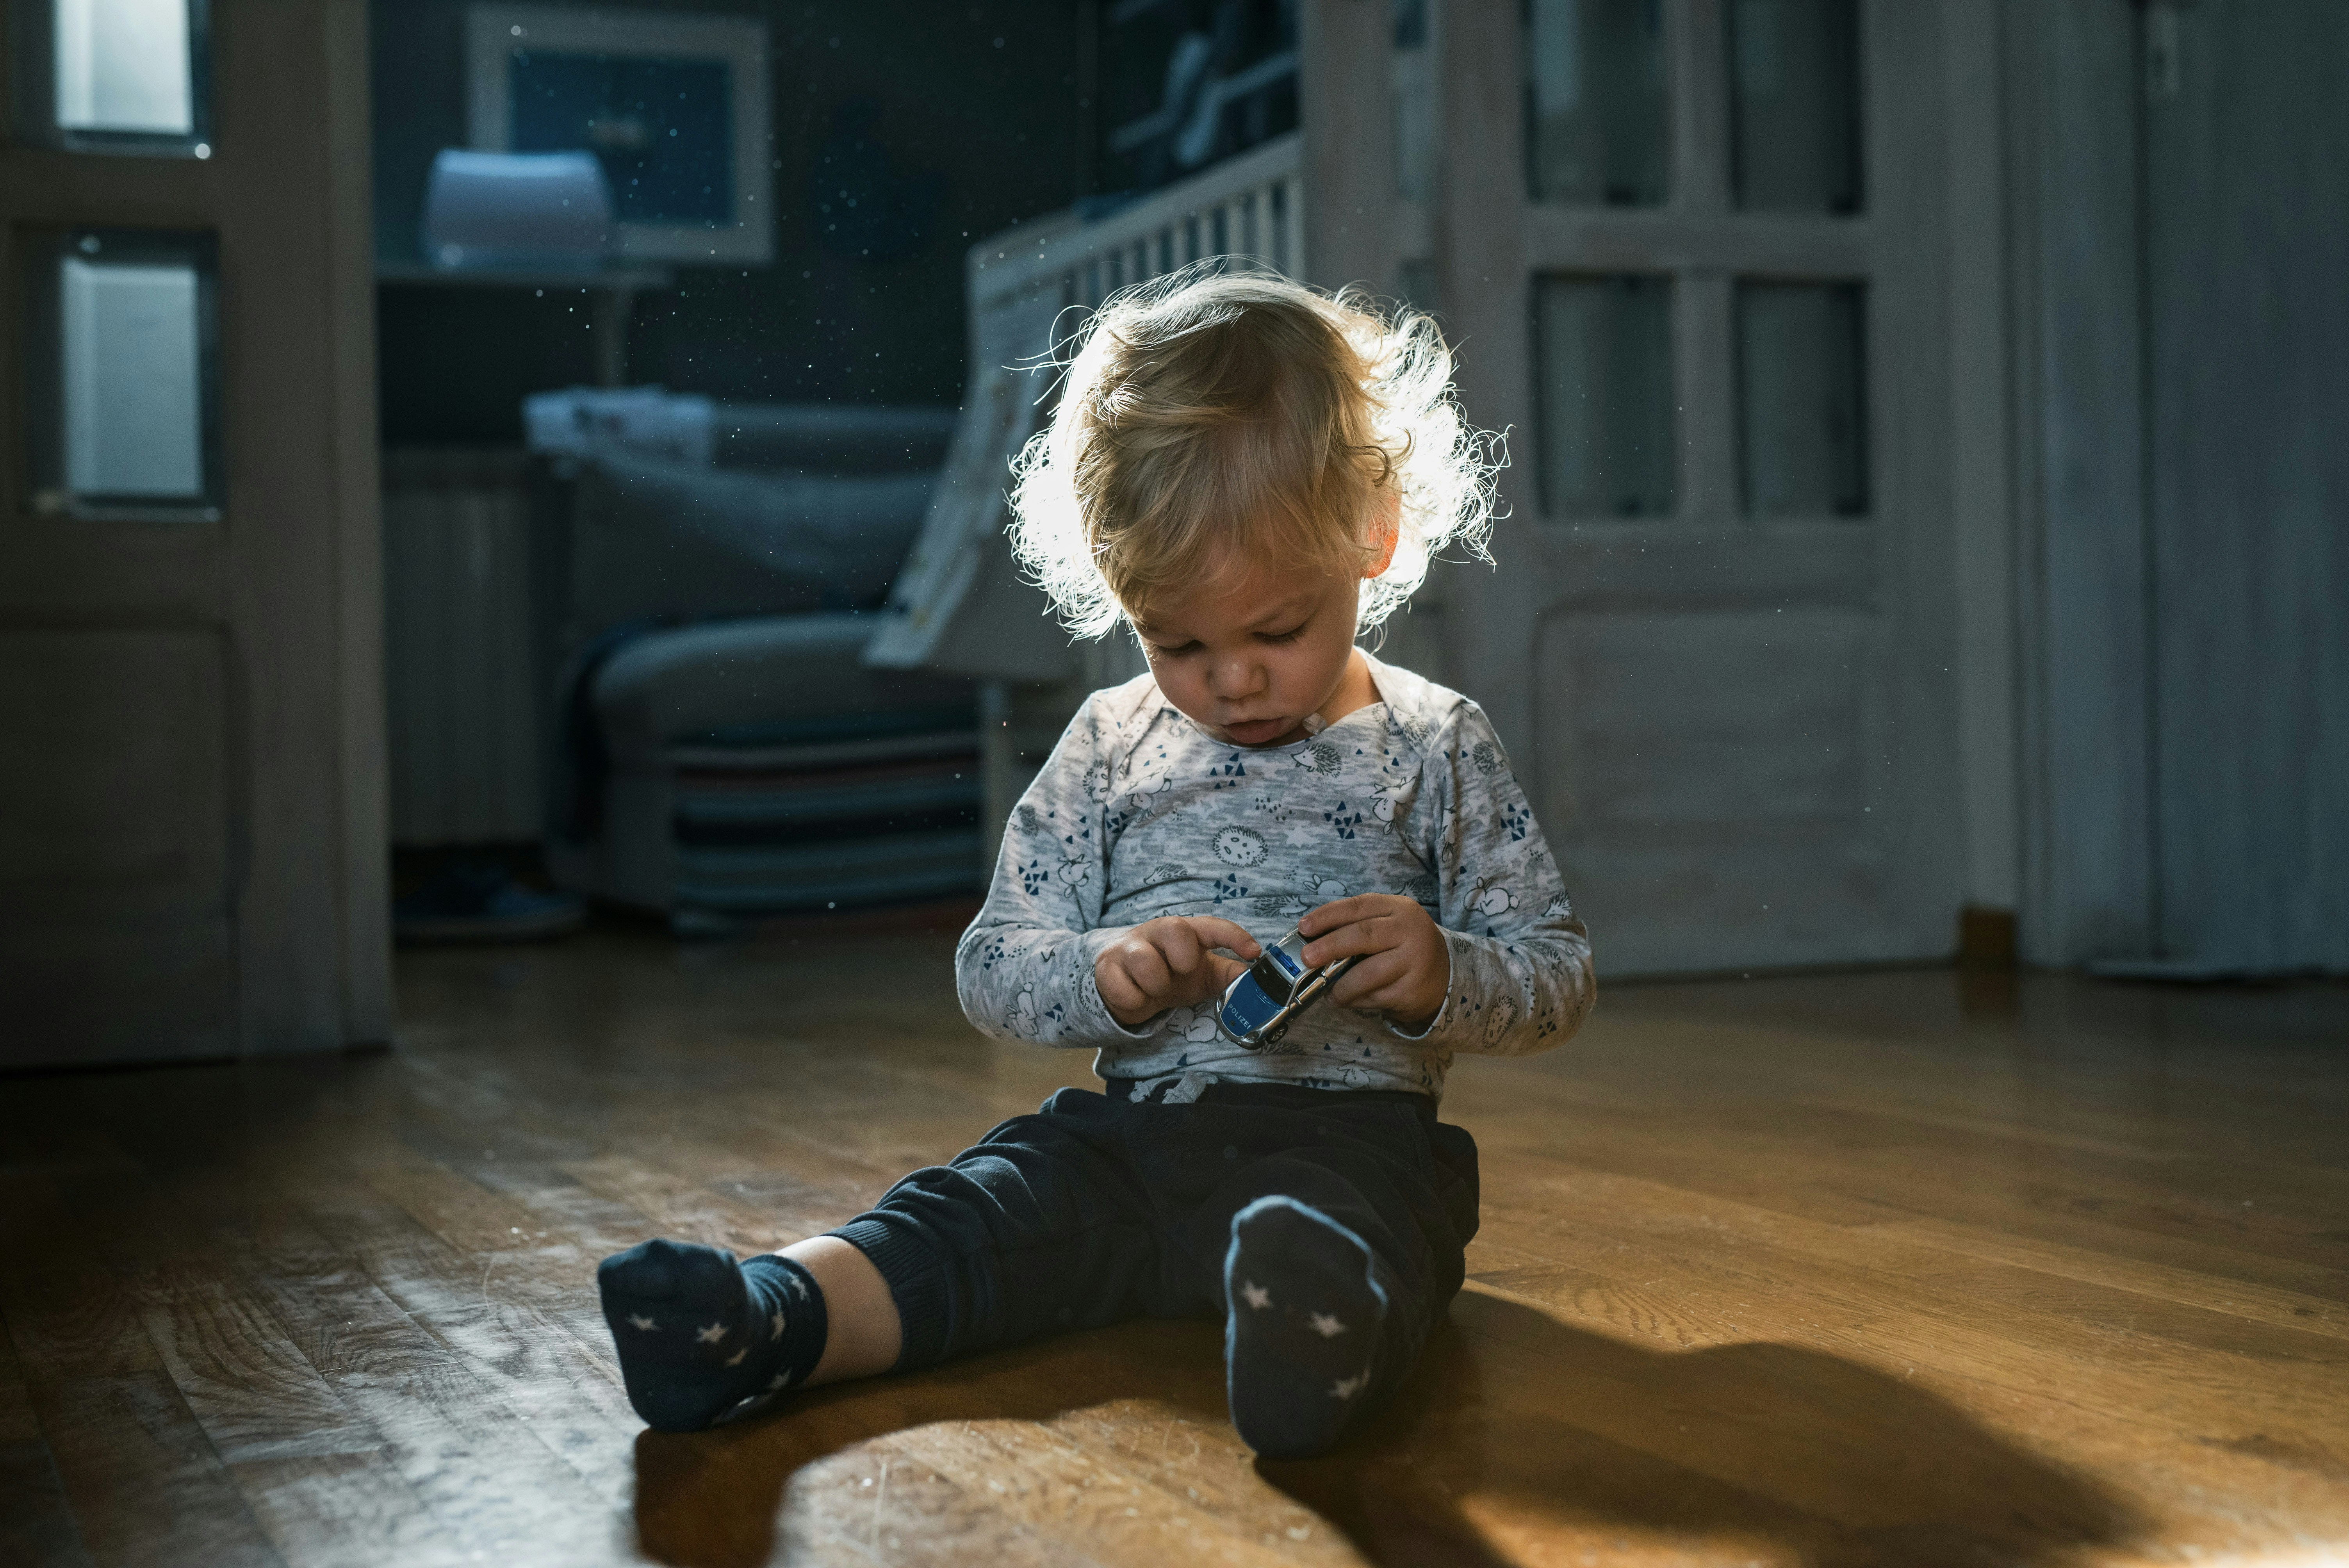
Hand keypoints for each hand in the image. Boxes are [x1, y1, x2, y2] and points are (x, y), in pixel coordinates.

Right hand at [1095, 916, 1261, 1027]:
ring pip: (1147, 964)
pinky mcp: (1107, 967)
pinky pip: (1127, 993)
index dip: (1233, 935)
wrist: (1126, 987)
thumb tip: (1256, 979)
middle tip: (1180, 974)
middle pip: (1175, 928)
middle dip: (1183, 958)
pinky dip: (1136, 1003)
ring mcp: (1129, 946)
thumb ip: (1228, 975)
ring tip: (1155, 989)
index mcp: (1186, 931)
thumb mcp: (1203, 976)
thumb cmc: (1170, 975)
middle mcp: (1157, 931)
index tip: (1253, 952)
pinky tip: (1135, 995)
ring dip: (1156, 988)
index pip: (1211, 925)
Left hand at [1299, 895, 1449, 1030]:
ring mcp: (1414, 962)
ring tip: (1325, 991)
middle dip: (1330, 946)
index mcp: (1398, 909)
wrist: (1444, 974)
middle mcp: (1409, 931)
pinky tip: (1345, 999)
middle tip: (1306, 958)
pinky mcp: (1411, 991)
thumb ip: (1355, 927)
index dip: (1327, 916)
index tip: (1304, 927)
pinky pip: (1374, 997)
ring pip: (1367, 973)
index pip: (1358, 906)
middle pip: (1363, 935)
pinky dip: (1354, 1000)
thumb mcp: (1387, 924)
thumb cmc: (1403, 946)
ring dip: (1340, 985)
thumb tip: (1311, 940)